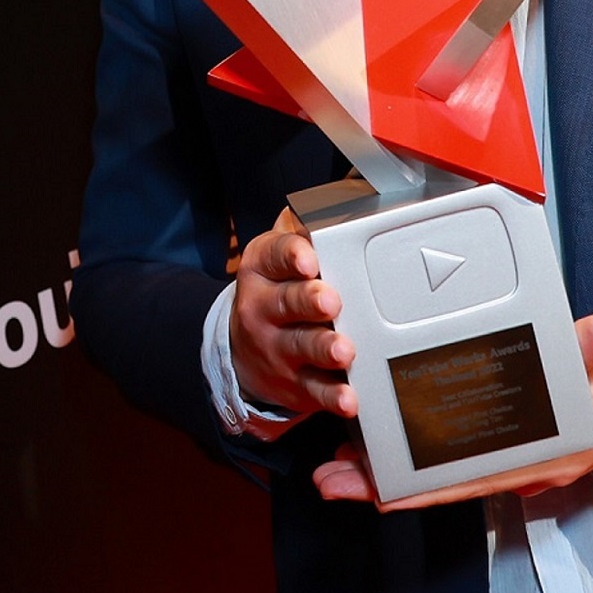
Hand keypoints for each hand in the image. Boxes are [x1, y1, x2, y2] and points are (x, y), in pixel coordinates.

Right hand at [230, 206, 356, 421]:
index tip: (308, 257)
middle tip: (330, 300)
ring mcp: (277, 348)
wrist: (243, 352)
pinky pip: (315, 391)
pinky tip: (349, 399)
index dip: (291, 255)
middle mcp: (263, 308)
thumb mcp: (277, 256)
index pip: (273, 256)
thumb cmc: (276, 291)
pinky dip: (333, 396)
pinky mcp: (294, 383)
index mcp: (261, 269)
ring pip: (301, 346)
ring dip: (323, 347)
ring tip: (343, 350)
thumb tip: (348, 193)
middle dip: (308, 301)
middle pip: (286, 302)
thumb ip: (303, 229)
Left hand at [313, 315, 592, 508]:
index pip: (472, 478)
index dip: (426, 489)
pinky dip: (404, 451)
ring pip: (432, 472)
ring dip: (383, 470)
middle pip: (439, 482)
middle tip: (330, 479)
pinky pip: (441, 454)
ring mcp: (499, 458)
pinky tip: (365, 440)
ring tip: (331, 466)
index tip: (380, 495)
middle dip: (384, 484)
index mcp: (540, 455)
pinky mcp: (489, 442)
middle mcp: (513, 466)